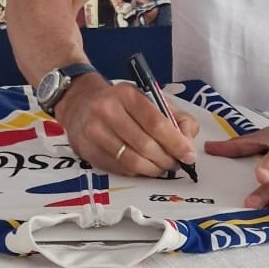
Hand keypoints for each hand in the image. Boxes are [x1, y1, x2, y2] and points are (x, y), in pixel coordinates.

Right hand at [56, 77, 198, 176]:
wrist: (80, 104)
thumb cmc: (121, 103)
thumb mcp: (149, 98)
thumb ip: (175, 117)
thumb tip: (188, 141)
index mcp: (127, 95)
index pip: (156, 124)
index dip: (175, 143)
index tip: (188, 155)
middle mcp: (108, 112)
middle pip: (145, 145)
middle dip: (166, 159)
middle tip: (176, 164)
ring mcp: (95, 133)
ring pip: (132, 161)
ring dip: (153, 169)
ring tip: (162, 168)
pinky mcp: (89, 151)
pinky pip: (120, 169)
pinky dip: (138, 172)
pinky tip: (144, 167)